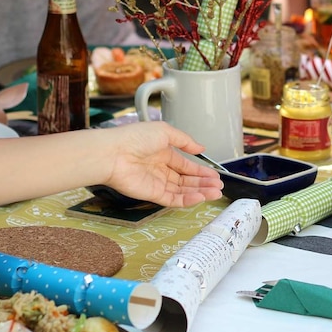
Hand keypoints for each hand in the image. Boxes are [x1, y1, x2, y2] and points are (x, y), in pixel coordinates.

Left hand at [102, 121, 223, 206]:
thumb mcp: (165, 131)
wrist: (112, 153)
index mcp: (163, 152)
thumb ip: (185, 141)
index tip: (215, 175)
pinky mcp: (152, 194)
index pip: (186, 165)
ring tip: (215, 193)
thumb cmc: (134, 138)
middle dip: (203, 183)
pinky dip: (187, 200)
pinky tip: (200, 197)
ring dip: (199, 192)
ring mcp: (156, 182)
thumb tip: (201, 148)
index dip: (201, 171)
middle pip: (186, 179)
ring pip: (182, 191)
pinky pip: (173, 199)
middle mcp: (160, 168)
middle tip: (218, 186)